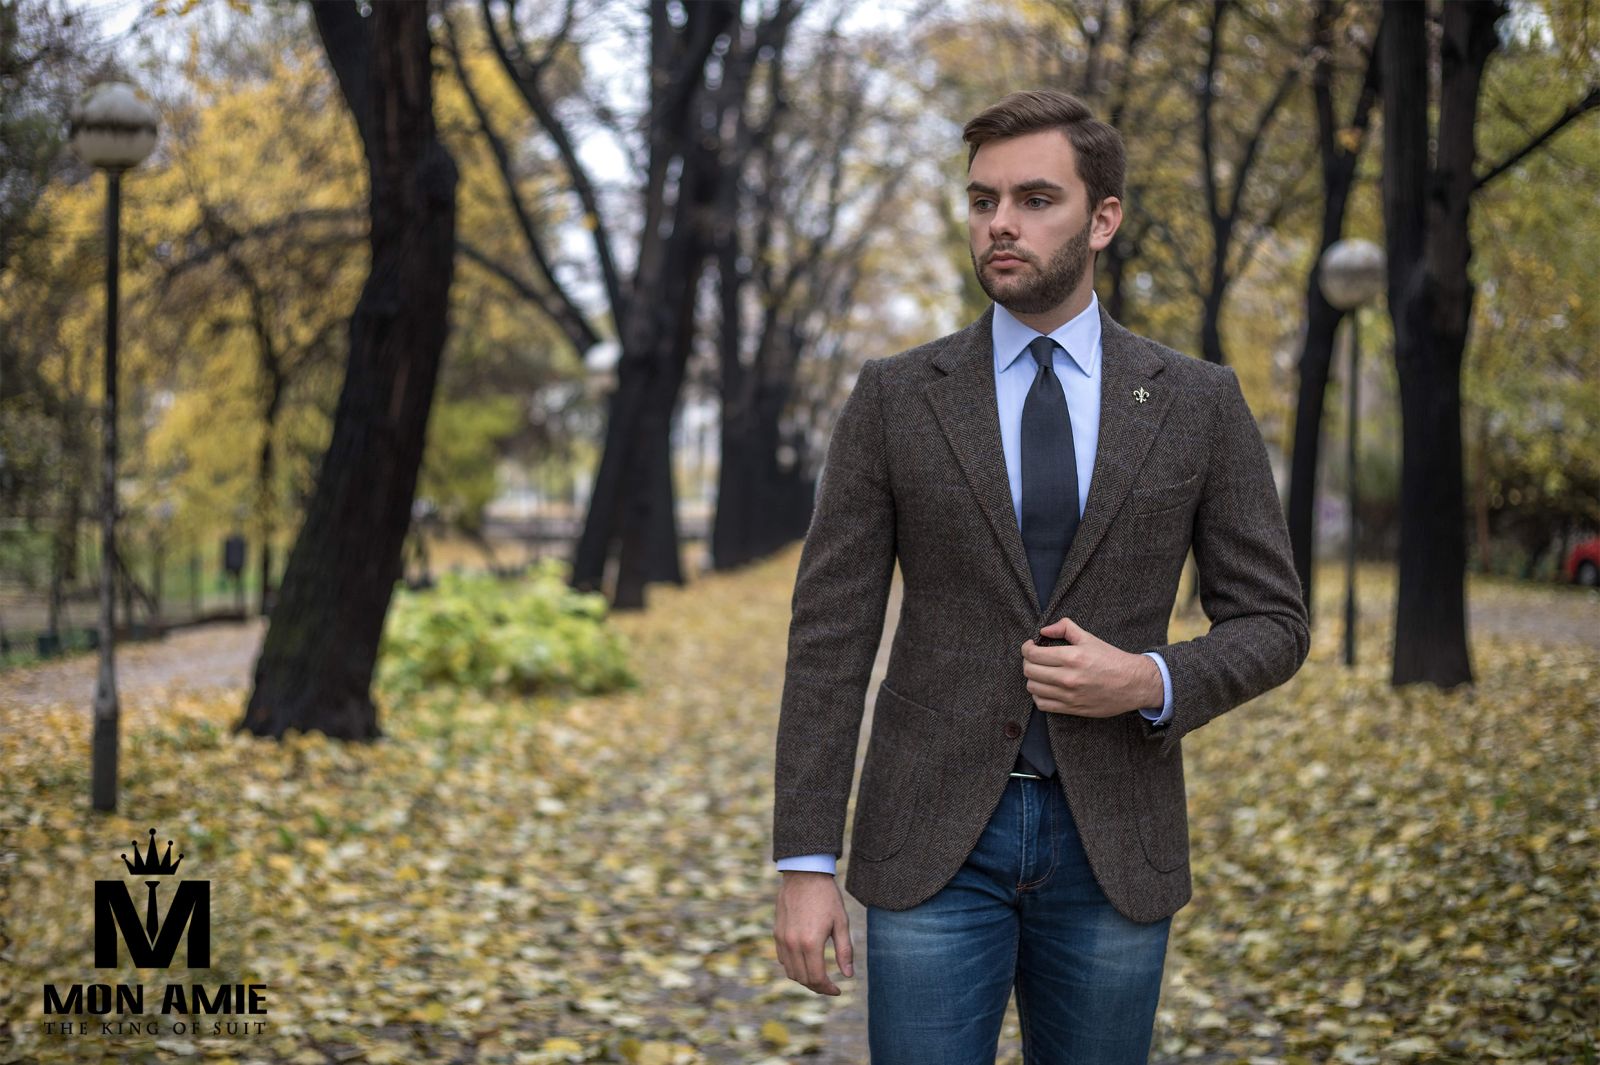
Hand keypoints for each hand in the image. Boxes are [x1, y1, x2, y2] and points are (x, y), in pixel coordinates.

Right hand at [774, 871, 853, 994]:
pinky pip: (783, 959)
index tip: (838, 990)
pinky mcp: (776, 933)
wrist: (804, 875)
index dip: (828, 989)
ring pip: (791, 972)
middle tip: (830, 986)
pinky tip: (806, 962)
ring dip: (805, 979)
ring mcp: (782, 939)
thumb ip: (844, 951)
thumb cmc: (827, 897)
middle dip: (817, 987)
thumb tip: (848, 975)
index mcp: (811, 943)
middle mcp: (793, 944)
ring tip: (819, 976)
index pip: (817, 978)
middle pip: (803, 979)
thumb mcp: (841, 923)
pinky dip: (794, 967)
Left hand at [1020, 616, 1162, 717]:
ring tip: (1041, 672)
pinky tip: (1045, 688)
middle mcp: (1068, 677)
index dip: (1027, 648)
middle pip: (1029, 671)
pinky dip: (1038, 695)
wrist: (1133, 684)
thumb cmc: (1112, 659)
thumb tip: (1044, 630)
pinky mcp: (1071, 708)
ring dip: (1032, 678)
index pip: (1033, 654)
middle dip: (1028, 661)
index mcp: (1072, 657)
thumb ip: (1065, 628)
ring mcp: (1068, 695)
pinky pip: (1042, 704)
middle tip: (1035, 658)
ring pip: (1033, 688)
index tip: (1030, 646)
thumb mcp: (1090, 638)